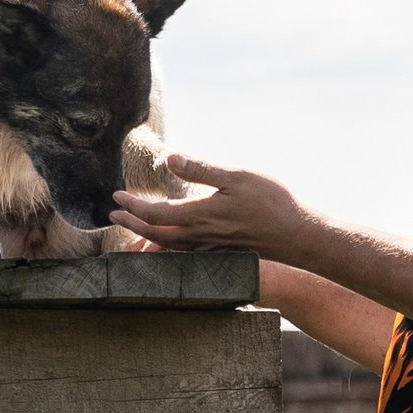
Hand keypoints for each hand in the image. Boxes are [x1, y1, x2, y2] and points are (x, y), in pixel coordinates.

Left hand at [113, 154, 314, 260]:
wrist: (298, 235)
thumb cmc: (271, 202)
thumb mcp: (236, 176)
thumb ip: (201, 169)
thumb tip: (170, 158)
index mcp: (200, 216)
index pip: (155, 214)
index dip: (132, 206)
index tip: (116, 195)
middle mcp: (200, 237)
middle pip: (155, 235)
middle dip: (131, 224)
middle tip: (114, 213)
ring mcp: (210, 248)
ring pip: (169, 248)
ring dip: (146, 239)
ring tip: (133, 231)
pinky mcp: (221, 253)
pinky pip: (185, 254)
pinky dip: (168, 248)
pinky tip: (169, 243)